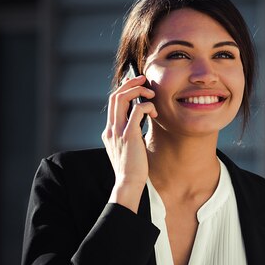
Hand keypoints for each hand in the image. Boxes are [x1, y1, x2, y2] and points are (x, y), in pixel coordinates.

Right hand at [101, 75, 156, 212]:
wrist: (128, 184)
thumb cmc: (133, 169)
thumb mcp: (128, 148)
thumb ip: (130, 133)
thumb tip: (140, 121)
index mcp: (109, 131)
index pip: (112, 103)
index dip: (124, 89)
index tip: (136, 84)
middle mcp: (111, 129)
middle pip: (115, 96)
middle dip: (130, 83)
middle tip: (144, 80)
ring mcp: (118, 131)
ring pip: (122, 98)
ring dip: (138, 91)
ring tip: (151, 93)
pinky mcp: (129, 135)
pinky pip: (138, 110)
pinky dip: (147, 106)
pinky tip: (155, 112)